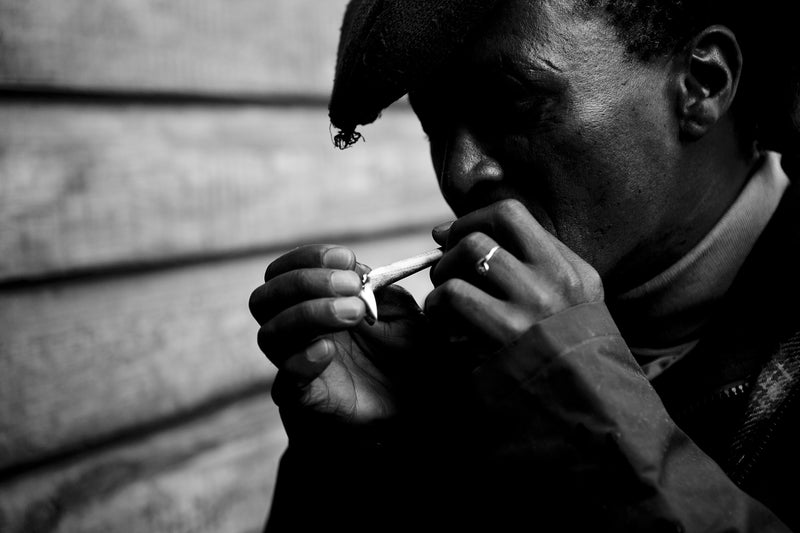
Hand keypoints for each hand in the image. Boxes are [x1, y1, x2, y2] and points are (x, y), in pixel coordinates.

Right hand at [249, 244, 426, 430]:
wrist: (410, 409)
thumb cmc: (403, 356)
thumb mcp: (401, 314)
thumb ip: (381, 290)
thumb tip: (359, 273)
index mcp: (312, 304)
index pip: (284, 272)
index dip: (309, 259)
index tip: (347, 259)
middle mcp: (295, 332)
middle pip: (265, 298)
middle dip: (305, 282)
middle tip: (352, 286)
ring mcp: (295, 365)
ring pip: (270, 334)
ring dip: (310, 314)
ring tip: (354, 313)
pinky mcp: (305, 400)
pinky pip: (284, 381)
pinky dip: (302, 361)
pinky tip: (328, 350)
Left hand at [426, 199, 603, 350]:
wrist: (592, 415)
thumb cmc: (569, 363)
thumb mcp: (573, 309)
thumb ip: (535, 272)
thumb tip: (456, 235)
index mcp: (572, 270)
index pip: (511, 213)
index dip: (470, 219)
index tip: (450, 236)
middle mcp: (555, 279)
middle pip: (482, 234)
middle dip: (450, 251)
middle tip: (444, 275)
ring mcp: (532, 304)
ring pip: (468, 256)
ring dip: (442, 278)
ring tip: (444, 305)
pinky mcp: (505, 332)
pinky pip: (454, 295)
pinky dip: (438, 309)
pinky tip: (446, 329)